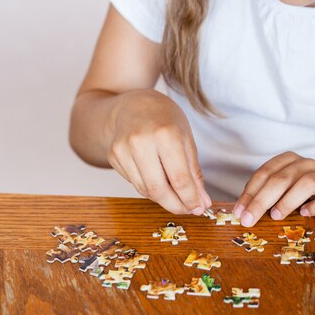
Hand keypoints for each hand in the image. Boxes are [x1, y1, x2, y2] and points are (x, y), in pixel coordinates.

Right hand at [106, 91, 210, 214]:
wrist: (133, 105)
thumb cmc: (165, 120)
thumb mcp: (186, 140)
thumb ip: (194, 173)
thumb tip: (202, 202)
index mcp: (165, 134)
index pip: (179, 178)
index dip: (190, 199)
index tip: (199, 208)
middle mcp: (141, 141)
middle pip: (158, 189)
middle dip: (176, 206)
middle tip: (188, 209)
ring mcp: (122, 149)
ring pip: (145, 190)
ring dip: (164, 199)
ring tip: (176, 195)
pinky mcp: (113, 156)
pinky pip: (135, 184)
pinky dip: (150, 189)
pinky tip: (158, 180)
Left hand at [232, 152, 314, 226]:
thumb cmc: (306, 194)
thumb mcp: (285, 191)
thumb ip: (266, 197)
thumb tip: (242, 214)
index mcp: (288, 161)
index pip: (265, 173)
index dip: (250, 193)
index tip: (239, 212)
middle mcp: (306, 164)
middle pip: (281, 178)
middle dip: (261, 200)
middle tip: (249, 219)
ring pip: (306, 183)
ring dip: (288, 200)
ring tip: (275, 215)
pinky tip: (306, 214)